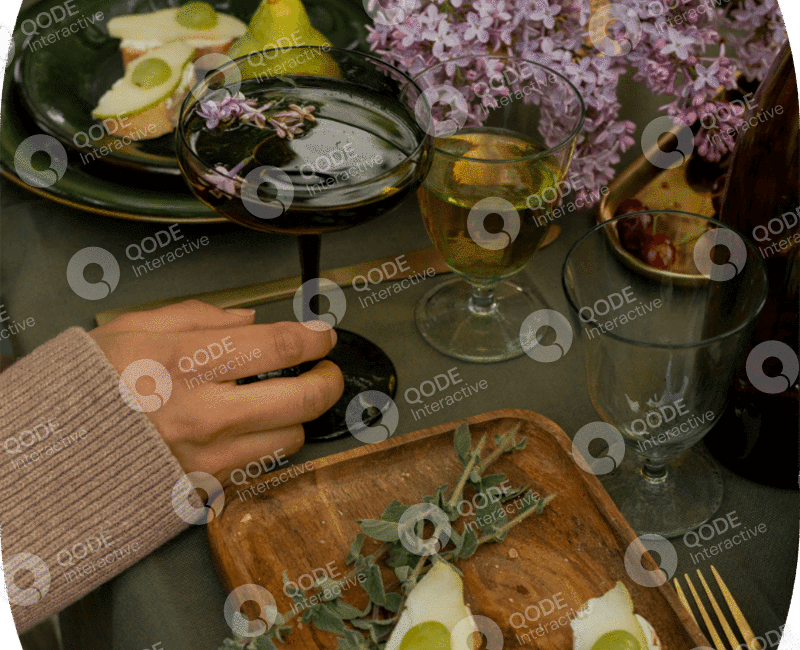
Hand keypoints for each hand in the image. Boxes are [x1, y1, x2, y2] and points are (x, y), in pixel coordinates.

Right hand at [88, 300, 343, 483]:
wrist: (54, 451)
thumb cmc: (93, 383)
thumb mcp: (135, 327)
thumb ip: (199, 316)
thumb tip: (250, 320)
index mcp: (189, 361)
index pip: (279, 346)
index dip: (314, 338)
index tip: (322, 335)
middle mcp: (206, 411)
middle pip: (304, 398)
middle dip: (329, 380)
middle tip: (326, 369)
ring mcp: (209, 455)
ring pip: (292, 437)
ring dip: (297, 416)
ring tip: (283, 400)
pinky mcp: (207, 485)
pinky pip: (261, 465)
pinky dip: (268, 444)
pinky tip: (251, 428)